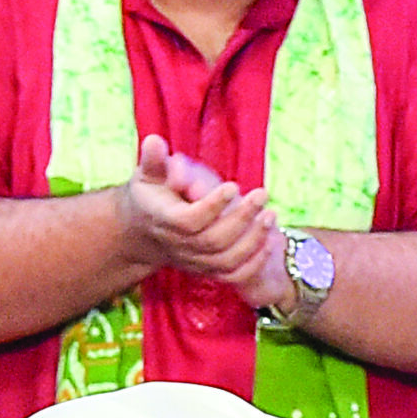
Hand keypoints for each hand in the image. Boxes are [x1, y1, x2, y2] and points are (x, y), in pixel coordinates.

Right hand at [120, 134, 279, 287]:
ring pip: (227, 261)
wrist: (145, 232)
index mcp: (164, 220)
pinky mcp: (207, 270)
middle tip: (262, 194)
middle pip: (213, 241)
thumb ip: (153, 160)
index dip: (213, 206)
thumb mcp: (148, 174)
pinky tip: (270, 239)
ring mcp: (194, 262)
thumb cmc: (152, 194)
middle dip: (241, 218)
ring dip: (254, 240)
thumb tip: (155, 141)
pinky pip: (234, 276)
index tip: (233, 186)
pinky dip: (255, 262)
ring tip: (271, 214)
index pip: (189, 220)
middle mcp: (178, 246)